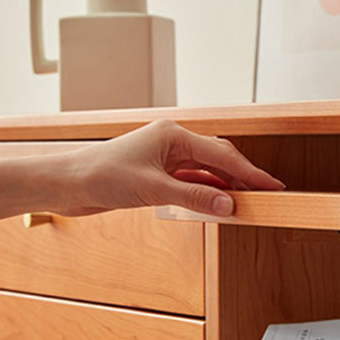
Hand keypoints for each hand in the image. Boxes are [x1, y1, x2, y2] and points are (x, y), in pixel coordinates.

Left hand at [62, 119, 284, 216]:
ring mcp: (167, 159)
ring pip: (208, 172)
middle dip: (243, 177)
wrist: (68, 183)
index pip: (222, 156)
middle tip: (265, 194)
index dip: (250, 172)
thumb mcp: (153, 189)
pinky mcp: (160, 175)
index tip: (271, 185)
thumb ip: (194, 198)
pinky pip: (193, 183)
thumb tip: (228, 204)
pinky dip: (208, 193)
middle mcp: (173, 143)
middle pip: (219, 159)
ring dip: (226, 187)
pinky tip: (220, 203)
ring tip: (247, 201)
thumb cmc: (101, 175)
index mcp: (173, 135)